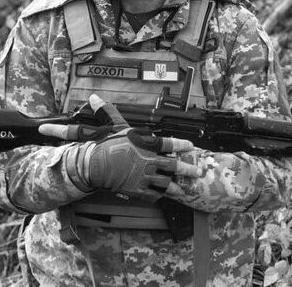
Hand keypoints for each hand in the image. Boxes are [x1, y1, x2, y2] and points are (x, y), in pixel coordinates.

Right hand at [39, 94, 200, 199]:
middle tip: (197, 171)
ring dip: (176, 185)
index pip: (169, 143)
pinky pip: (153, 194)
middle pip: (173, 165)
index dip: (181, 144)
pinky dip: (159, 194)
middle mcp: (148, 160)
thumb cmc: (107, 145)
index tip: (190, 146)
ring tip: (183, 189)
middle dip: (187, 169)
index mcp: (146, 144)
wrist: (94, 165)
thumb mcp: (114, 126)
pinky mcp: (137, 189)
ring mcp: (144, 176)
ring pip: (165, 182)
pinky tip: (162, 194)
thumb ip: (111, 111)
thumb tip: (95, 98)